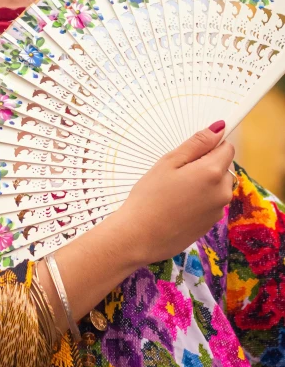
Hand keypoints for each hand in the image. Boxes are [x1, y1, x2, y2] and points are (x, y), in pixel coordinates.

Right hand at [114, 122, 234, 266]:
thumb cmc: (149, 197)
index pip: (227, 148)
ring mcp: (218, 211)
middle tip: (177, 173)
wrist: (139, 237)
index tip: (191, 152)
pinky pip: (211, 203)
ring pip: (217, 186)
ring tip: (175, 191)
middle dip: (206, 165)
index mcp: (212, 172)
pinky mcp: (210, 225)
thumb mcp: (169, 162)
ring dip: (203, 183)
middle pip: (223, 167)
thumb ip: (196, 144)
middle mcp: (222, 192)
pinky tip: (177, 206)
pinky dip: (199, 200)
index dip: (210, 146)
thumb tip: (218, 128)